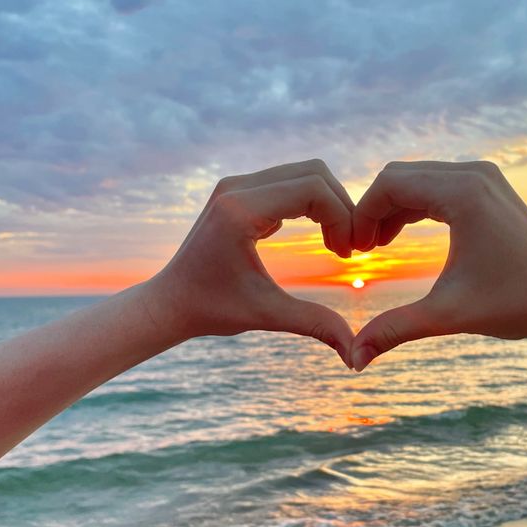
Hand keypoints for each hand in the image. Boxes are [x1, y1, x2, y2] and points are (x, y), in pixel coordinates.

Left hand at [145, 159, 355, 365]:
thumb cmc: (212, 310)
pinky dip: (312, 205)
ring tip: (336, 245)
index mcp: (241, 211)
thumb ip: (315, 324)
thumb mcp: (267, 315)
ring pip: (305, 173)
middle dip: (341, 208)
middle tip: (348, 249)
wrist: (171, 302)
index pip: (313, 190)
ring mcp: (237, 185)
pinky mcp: (240, 191)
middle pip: (315, 173)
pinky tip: (318, 239)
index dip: (342, 217)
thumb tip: (355, 353)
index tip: (347, 254)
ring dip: (329, 206)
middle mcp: (237, 188)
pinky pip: (290, 183)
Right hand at [350, 160, 526, 369]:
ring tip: (375, 247)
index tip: (353, 252)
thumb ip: (394, 330)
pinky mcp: (489, 187)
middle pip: (400, 175)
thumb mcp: (446, 316)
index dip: (361, 214)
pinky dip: (412, 206)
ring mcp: (484, 176)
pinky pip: (436, 184)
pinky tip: (396, 238)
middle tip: (359, 251)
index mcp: (464, 194)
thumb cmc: (512, 306)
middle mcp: (475, 174)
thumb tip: (353, 360)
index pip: (390, 184)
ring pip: (417, 178)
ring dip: (391, 208)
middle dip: (373, 210)